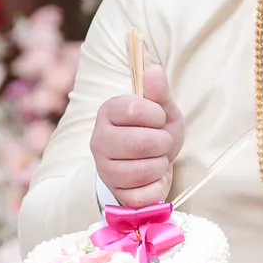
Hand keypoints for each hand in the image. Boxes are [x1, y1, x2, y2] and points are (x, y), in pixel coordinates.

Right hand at [91, 63, 184, 206]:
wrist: (151, 166)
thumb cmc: (154, 133)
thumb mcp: (162, 110)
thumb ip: (158, 91)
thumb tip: (154, 69)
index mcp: (108, 112)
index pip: (135, 109)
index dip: (157, 115)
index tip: (159, 118)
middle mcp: (99, 140)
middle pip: (141, 143)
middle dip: (163, 143)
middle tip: (161, 142)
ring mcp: (104, 169)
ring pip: (145, 170)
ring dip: (160, 165)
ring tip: (156, 160)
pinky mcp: (116, 193)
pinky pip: (145, 194)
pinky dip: (157, 187)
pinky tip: (151, 179)